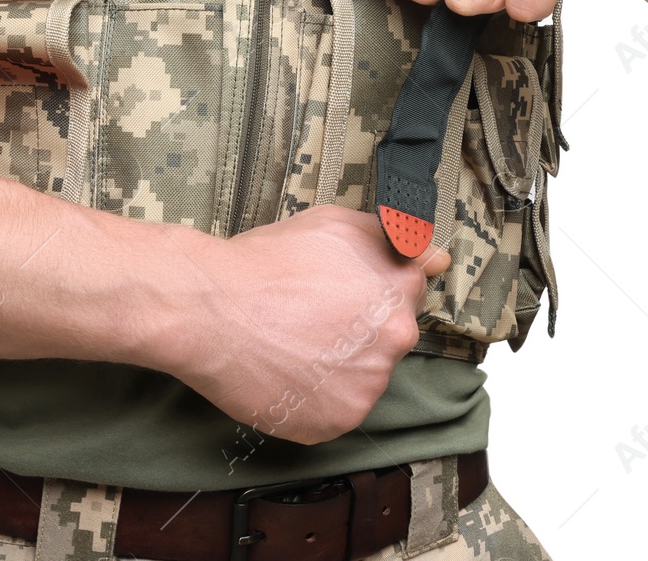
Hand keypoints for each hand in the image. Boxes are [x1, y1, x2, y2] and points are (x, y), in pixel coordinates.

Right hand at [169, 206, 448, 445]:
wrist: (210, 309)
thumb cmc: (265, 263)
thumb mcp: (334, 224)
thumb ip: (393, 238)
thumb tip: (436, 257)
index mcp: (399, 291)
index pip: (408, 294)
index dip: (371, 289)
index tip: (342, 292)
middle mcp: (394, 341)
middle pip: (388, 338)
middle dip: (358, 330)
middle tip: (309, 317)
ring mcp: (366, 387)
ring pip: (363, 377)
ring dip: (340, 367)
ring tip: (292, 344)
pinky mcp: (334, 423)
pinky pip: (335, 411)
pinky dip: (315, 398)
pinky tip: (286, 372)